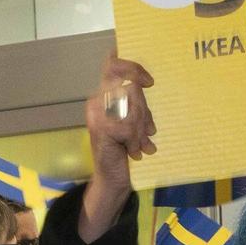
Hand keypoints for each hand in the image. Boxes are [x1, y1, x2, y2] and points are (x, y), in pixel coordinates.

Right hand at [81, 55, 156, 243]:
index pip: (114, 66)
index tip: (150, 82)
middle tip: (147, 131)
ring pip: (133, 107)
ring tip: (140, 144)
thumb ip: (136, 102)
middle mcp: (96, 103)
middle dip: (144, 112)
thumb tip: (146, 82)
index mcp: (102, 97)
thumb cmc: (123, 149)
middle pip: (131, 88)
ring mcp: (96, 116)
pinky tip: (133, 151)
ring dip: (141, 129)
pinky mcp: (102, 130)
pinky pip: (130, 126)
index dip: (133, 68)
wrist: (112, 178)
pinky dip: (136, 141)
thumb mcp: (133, 121)